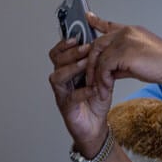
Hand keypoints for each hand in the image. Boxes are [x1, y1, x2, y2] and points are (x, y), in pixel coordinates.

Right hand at [47, 37, 108, 154]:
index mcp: (67, 71)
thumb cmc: (95, 100)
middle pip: (56, 61)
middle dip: (70, 53)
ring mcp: (62, 94)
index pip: (59, 52)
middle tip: (85, 48)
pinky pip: (71, 97)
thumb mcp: (100, 76)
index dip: (64, 43)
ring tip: (86, 64)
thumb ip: (99, 62)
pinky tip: (93, 88)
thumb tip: (106, 43)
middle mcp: (62, 81)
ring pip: (58, 77)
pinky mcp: (67, 108)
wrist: (96, 126)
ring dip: (72, 68)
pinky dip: (83, 91)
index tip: (77, 36)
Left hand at [83, 14, 161, 101]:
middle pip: (98, 44)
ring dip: (96, 75)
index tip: (88, 17)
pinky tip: (107, 87)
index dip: (97, 21)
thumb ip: (121, 63)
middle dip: (90, 63)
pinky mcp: (123, 52)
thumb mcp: (138, 61)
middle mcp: (125, 33)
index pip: (109, 25)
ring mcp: (123, 40)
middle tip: (89, 79)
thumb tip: (108, 72)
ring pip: (98, 57)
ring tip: (99, 89)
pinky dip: (103, 79)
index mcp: (130, 31)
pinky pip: (104, 66)